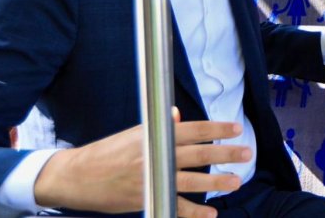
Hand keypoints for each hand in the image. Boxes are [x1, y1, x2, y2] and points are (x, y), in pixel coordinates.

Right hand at [34, 107, 249, 217]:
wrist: (77, 177)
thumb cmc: (106, 152)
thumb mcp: (134, 133)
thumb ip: (160, 128)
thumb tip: (178, 116)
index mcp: (155, 136)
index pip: (194, 130)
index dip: (217, 129)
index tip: (237, 129)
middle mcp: (156, 156)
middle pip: (199, 154)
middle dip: (226, 154)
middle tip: (247, 153)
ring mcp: (152, 179)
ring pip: (192, 181)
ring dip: (217, 182)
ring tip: (236, 181)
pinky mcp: (147, 198)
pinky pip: (175, 207)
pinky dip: (194, 213)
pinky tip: (211, 214)